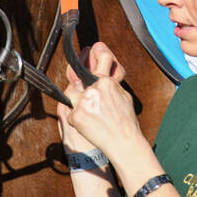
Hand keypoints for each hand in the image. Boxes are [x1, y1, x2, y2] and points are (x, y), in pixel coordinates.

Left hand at [57, 44, 137, 160]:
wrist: (124, 142)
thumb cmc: (126, 122)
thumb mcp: (124, 96)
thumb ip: (112, 84)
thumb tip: (105, 77)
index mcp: (106, 81)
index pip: (94, 65)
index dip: (89, 60)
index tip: (85, 54)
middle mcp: (93, 88)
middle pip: (77, 81)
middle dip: (79, 88)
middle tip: (85, 97)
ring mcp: (83, 102)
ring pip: (69, 94)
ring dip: (74, 102)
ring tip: (87, 113)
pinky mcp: (76, 116)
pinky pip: (69, 114)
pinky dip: (76, 121)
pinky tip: (87, 126)